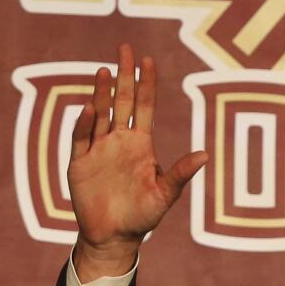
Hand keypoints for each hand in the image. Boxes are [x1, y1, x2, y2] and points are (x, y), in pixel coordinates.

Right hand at [68, 43, 207, 281]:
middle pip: (121, 101)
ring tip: (103, 71)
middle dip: (123, 76)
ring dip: (101, 93)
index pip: (144, 107)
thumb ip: (181, 174)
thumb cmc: (143, 217)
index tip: (148, 60)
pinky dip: (85, 124)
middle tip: (125, 48)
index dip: (146, 84)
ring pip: (99, 114)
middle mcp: (119, 141)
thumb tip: (205, 154)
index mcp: (140, 145)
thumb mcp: (165, 195)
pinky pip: (81, 139)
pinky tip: (91, 109)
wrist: (114, 237)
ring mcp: (98, 150)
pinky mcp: (79, 163)